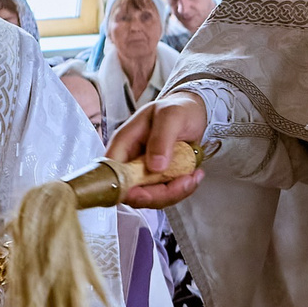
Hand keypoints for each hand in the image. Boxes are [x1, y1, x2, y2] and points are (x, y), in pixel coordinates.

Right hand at [105, 92, 210, 209]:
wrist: (193, 113)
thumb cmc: (178, 109)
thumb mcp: (171, 116)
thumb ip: (161, 138)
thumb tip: (154, 166)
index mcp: (124, 144)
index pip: (112, 174)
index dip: (125, 189)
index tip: (146, 193)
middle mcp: (130, 161)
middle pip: (132, 192)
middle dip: (159, 194)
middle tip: (184, 182)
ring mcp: (144, 172)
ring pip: (151, 197)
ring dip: (174, 193)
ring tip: (193, 176)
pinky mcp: (158, 179)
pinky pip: (166, 194)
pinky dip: (182, 189)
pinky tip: (194, 176)